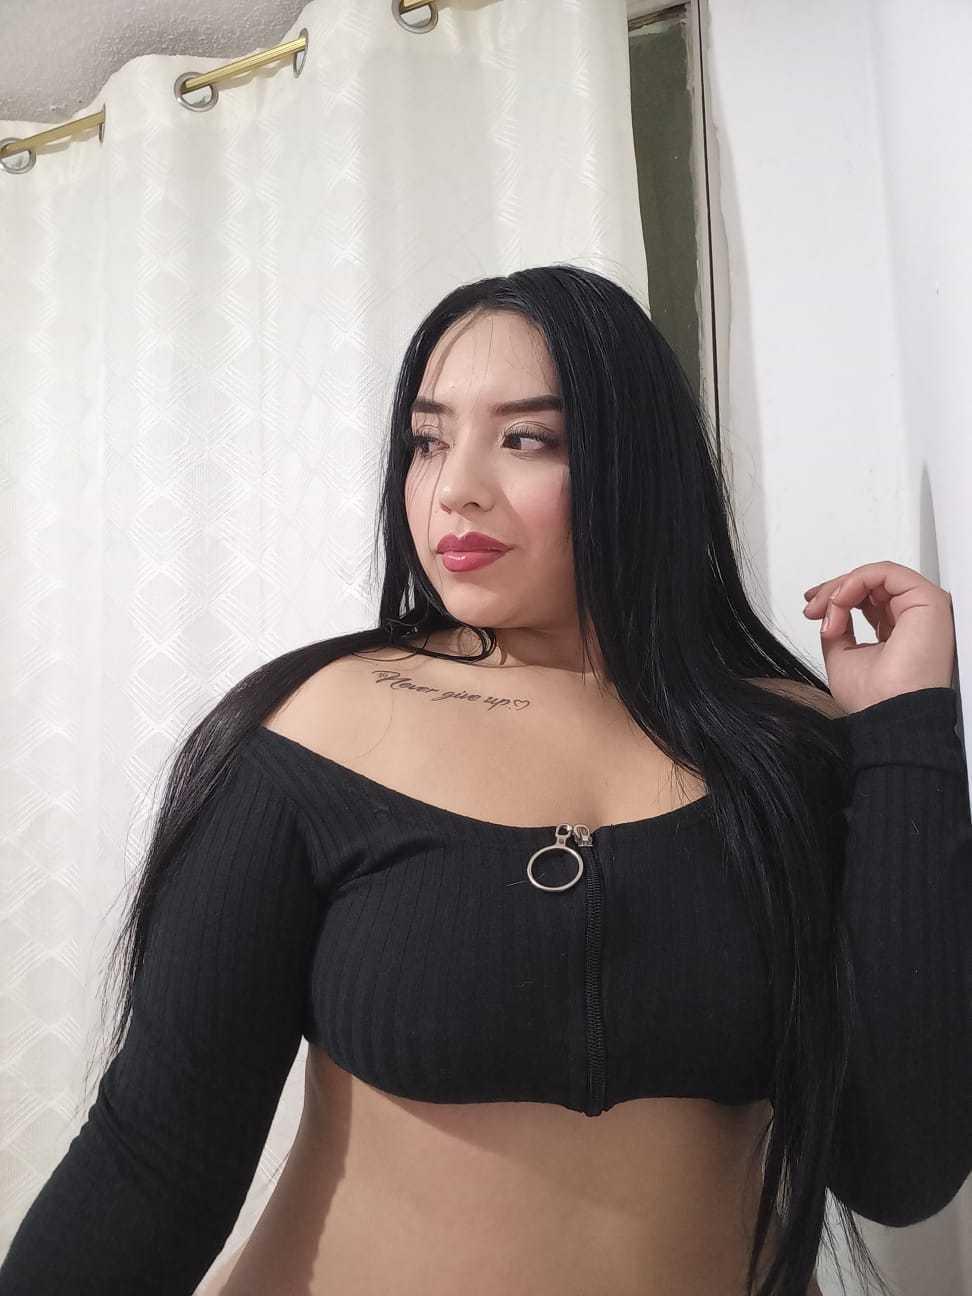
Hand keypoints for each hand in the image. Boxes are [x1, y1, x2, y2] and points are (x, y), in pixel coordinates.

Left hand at [802, 560, 954, 714]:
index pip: (869, 600)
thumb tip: (830, 611)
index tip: (811, 608)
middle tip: (812, 607)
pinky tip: (839, 601)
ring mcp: (922, 607)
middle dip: (834, 591)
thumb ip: (839, 628)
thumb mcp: (842, 656)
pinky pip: (885, 572)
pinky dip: (856, 581)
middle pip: (871, 585)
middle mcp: (914, 618)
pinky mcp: (927, 599)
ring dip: (842, 589)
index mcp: (899, 631)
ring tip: (825, 611)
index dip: (837, 597)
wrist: (890, 714)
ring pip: (876, 576)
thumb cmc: (874, 699)